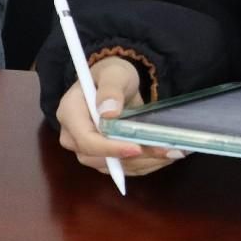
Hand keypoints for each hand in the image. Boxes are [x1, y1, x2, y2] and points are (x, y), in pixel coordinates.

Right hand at [56, 55, 185, 176]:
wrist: (116, 83)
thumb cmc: (112, 75)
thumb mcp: (114, 74)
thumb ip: (111, 89)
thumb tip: (108, 112)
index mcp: (70, 113)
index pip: (86, 139)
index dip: (110, 148)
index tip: (136, 148)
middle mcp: (73, 136)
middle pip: (99, 158)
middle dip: (132, 158)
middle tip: (163, 150)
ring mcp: (86, 149)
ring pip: (112, 166)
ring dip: (143, 163)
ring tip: (171, 152)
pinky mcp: (102, 156)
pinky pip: (121, 167)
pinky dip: (144, 165)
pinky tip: (164, 156)